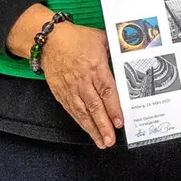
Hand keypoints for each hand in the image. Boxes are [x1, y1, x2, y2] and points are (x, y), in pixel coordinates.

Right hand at [36, 21, 122, 148]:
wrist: (49, 41)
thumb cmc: (76, 39)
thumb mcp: (101, 39)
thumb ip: (115, 51)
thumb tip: (131, 56)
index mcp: (95, 68)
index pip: (107, 92)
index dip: (113, 108)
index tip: (119, 121)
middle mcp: (82, 81)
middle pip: (95, 107)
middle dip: (103, 125)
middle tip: (111, 140)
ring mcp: (70, 88)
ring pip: (82, 112)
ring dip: (92, 129)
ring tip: (101, 142)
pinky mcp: (60, 93)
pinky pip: (71, 110)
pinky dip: (80, 122)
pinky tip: (88, 131)